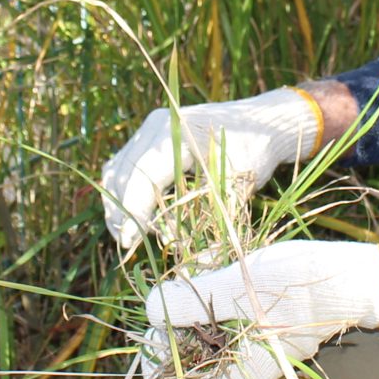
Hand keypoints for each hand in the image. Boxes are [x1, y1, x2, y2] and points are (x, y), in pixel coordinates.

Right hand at [99, 89, 323, 248]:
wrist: (261, 123)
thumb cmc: (255, 151)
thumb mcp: (239, 184)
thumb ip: (212, 216)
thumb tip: (187, 255)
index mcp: (178, 133)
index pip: (142, 177)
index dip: (132, 211)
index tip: (129, 242)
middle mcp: (157, 126)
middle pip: (122, 174)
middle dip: (121, 213)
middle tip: (129, 245)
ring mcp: (150, 128)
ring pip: (116, 170)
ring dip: (118, 203)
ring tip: (130, 234)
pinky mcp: (150, 136)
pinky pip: (123, 165)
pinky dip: (124, 190)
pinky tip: (136, 215)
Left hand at [136, 240, 378, 378]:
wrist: (354, 280)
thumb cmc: (305, 289)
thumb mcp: (242, 288)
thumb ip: (192, 300)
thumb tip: (149, 309)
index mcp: (238, 377)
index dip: (156, 374)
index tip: (152, 335)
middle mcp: (239, 369)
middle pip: (180, 369)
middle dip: (165, 334)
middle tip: (168, 295)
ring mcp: (246, 349)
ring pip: (194, 342)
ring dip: (184, 312)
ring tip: (193, 277)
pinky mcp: (252, 327)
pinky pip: (215, 323)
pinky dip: (205, 300)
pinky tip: (211, 270)